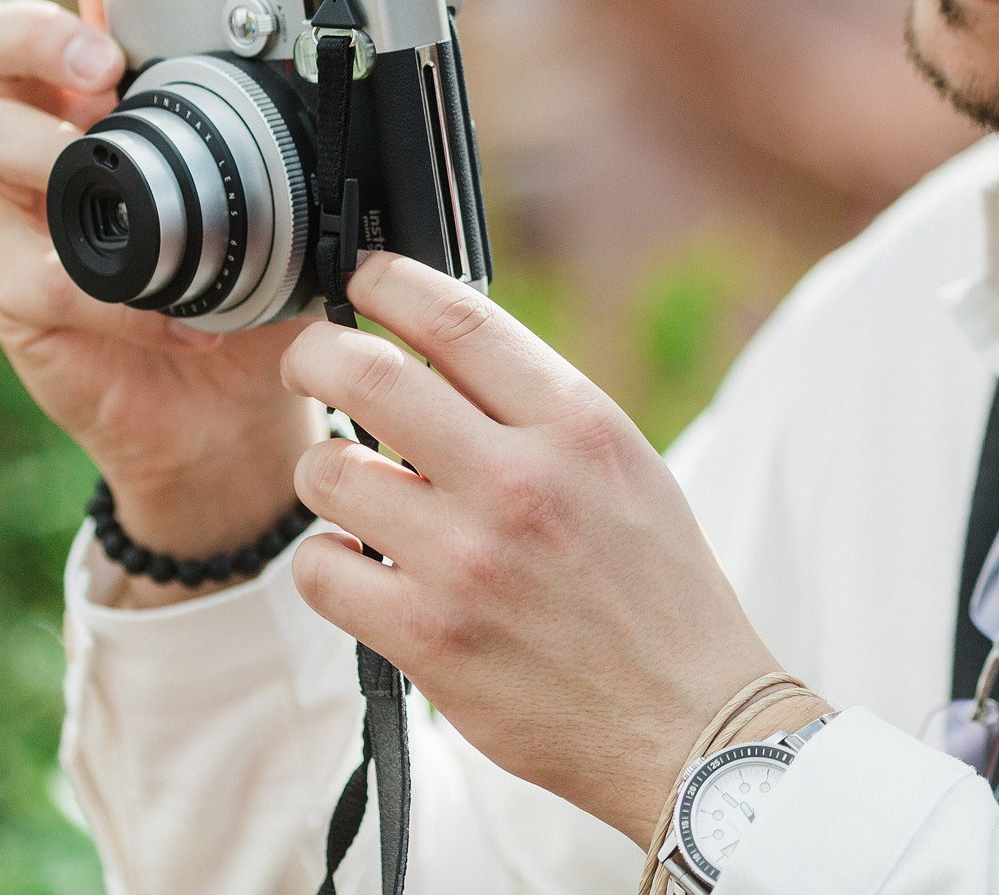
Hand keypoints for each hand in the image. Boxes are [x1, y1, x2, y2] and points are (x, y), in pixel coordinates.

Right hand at [0, 0, 321, 605]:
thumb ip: (280, 108)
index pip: (91, 7)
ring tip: (128, 188)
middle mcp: (59, 138)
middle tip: (102, 65)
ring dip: (55, 156)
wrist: (236, 410)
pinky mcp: (20, 298)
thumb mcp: (286, 202)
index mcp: (122, 100)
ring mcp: (26, 216)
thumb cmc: (256, 287)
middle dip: (42, 38)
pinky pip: (41, 274)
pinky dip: (110, 291)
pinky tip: (176, 312)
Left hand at [282, 253, 790, 846]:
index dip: (388, 281)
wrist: (690, 718)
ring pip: (328, 472)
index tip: (362, 280)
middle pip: (369, 373)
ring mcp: (470, 561)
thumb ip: (539, 410)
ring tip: (347, 486)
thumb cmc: (659, 589)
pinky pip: (322, 570)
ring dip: (322, 471)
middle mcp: (522, 480)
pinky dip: (327, 563)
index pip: (458, 316)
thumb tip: (440, 354)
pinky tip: (359, 568)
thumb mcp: (625, 467)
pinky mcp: (430, 638)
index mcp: (578, 424)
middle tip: (308, 363)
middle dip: (315, 354)